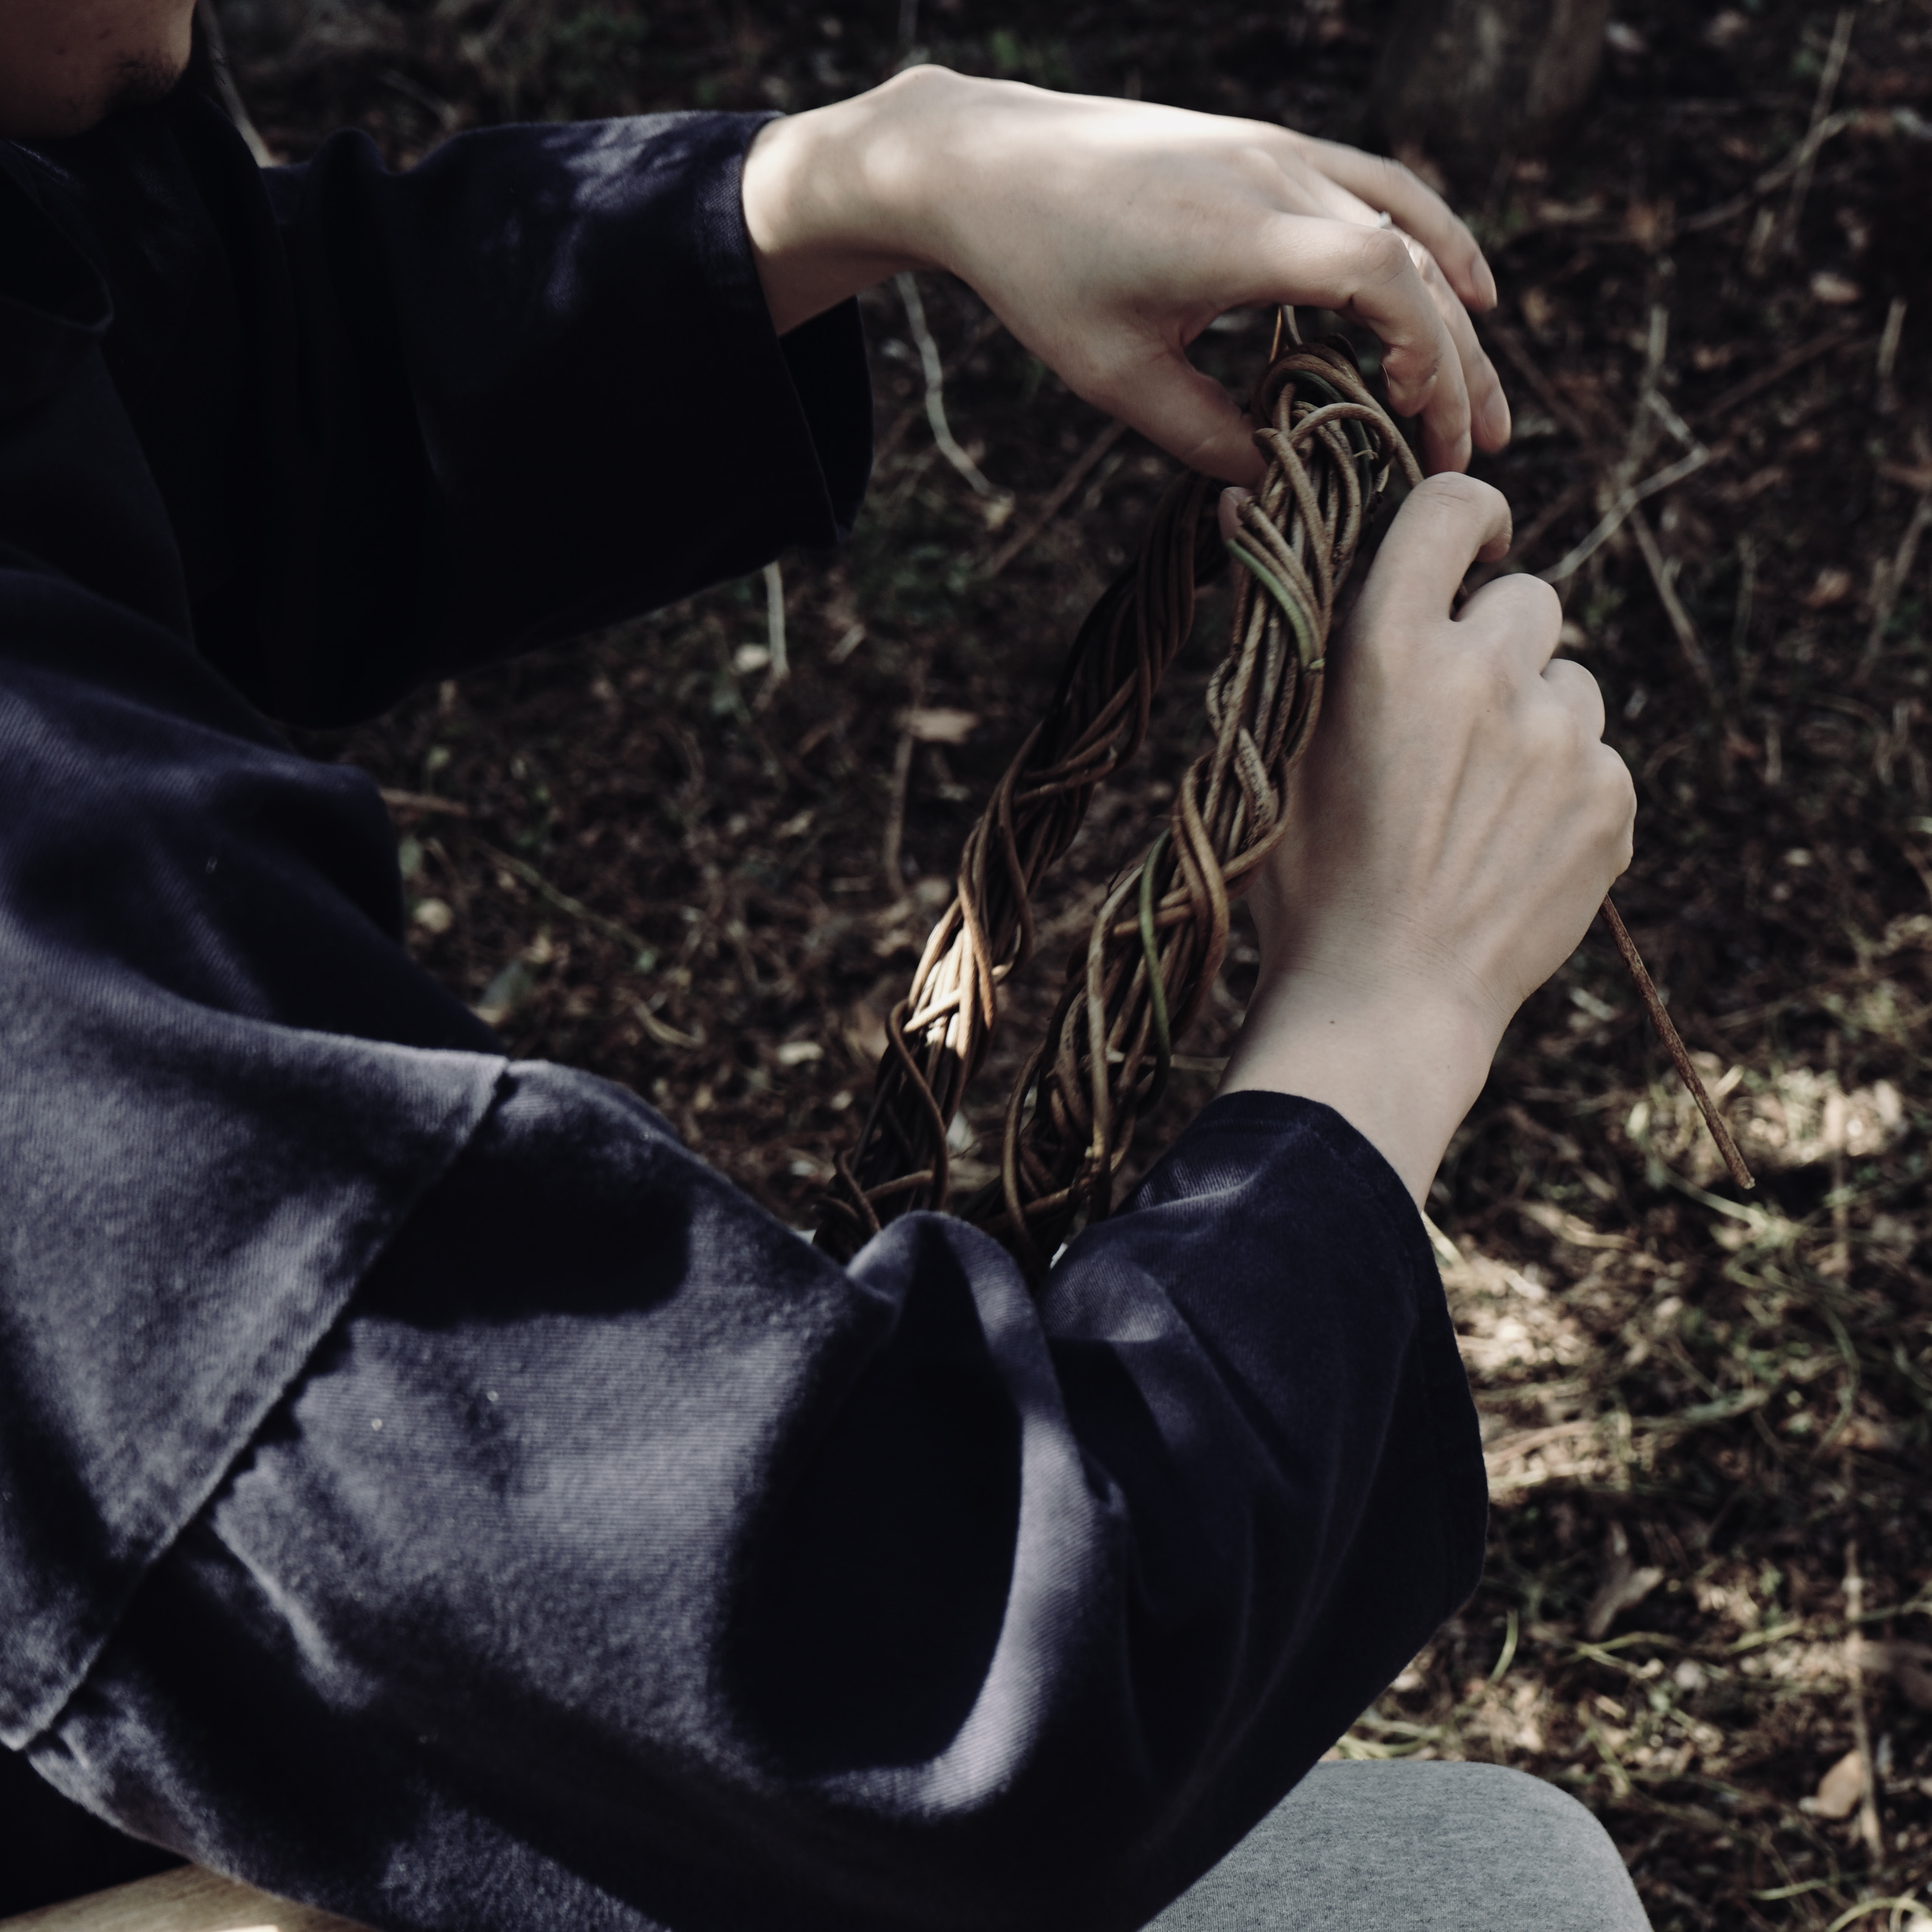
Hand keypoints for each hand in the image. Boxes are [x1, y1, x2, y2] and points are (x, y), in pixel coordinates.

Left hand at [740, 66, 1508, 480]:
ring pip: (1409, 225)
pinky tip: (1462, 288)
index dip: (1425, 360)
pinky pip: (1379, 187)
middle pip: (1413, 263)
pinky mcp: (1270, 148)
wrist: (986, 163)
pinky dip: (1429, 240)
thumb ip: (1202, 435)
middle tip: (1471, 452)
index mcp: (1241, 232)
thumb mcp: (1115, 377)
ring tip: (1478, 393)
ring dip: (1456, 308)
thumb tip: (1273, 485)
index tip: (1422, 434)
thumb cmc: (1040, 272)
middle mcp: (1278, 176)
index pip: (1383, 279)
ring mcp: (1281, 152)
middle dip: (1454, 365)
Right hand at [1217, 476, 1635, 1202]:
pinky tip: (1506, 846)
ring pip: (1570, 681)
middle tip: (1448, 719)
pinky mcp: (1611, 802)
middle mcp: (1487, 677)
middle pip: (1526, 599)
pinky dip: (1564, 787)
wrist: (1383, 1006)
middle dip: (1493, 643)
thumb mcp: (1268, 748)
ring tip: (1475, 799)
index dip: (1464, 514)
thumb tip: (1238, 502)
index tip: (1466, 548)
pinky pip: (1600, 757)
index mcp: (1389, 650)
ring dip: (1533, 716)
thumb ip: (1276, 622)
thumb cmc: (1303, 881)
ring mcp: (1563, 741)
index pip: (1451, 507)